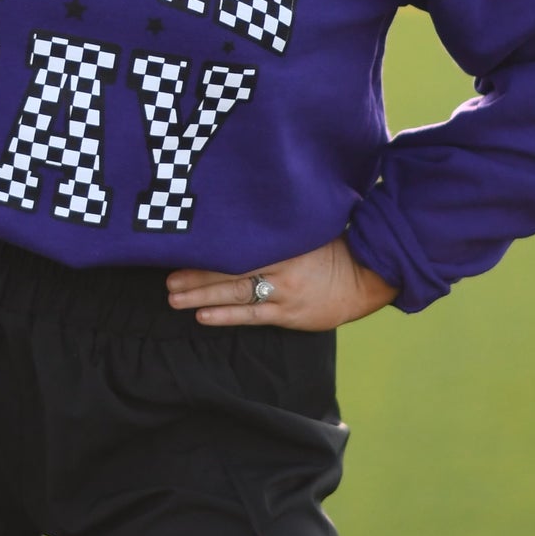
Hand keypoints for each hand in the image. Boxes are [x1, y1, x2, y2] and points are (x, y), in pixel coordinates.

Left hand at [167, 238, 395, 330]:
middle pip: (228, 270)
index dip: (208, 248)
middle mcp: (280, 265)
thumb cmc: (335, 249)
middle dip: (195, 275)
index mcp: (283, 241)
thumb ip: (277, 228)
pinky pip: (251, 315)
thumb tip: (243, 219)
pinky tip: (202, 315)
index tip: (182, 246)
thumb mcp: (306, 228)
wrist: (367, 277)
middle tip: (167, 279)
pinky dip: (225, 316)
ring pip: (234, 294)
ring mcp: (283, 292)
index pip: (238, 244)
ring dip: (201, 296)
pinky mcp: (288, 314)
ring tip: (174, 297)